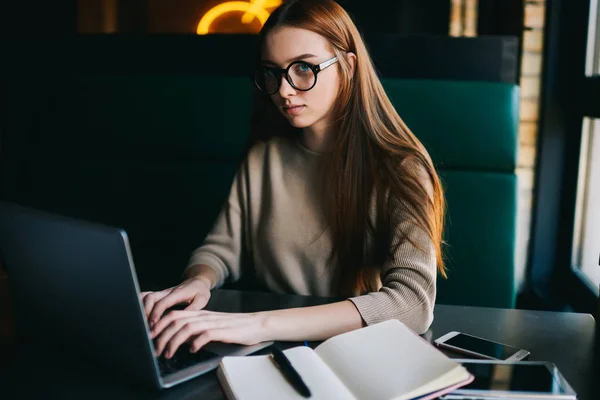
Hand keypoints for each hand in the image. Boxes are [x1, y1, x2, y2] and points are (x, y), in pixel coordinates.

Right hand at [141, 276, 211, 326]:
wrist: (197, 281)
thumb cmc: (200, 291)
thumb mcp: (202, 299)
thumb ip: (193, 308)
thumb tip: (183, 319)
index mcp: (178, 293)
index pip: (163, 302)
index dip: (156, 312)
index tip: (153, 324)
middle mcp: (167, 292)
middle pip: (150, 297)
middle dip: (145, 311)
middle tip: (146, 326)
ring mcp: (162, 293)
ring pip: (146, 296)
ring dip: (141, 308)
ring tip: (142, 322)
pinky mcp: (159, 295)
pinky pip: (146, 296)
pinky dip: (139, 303)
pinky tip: (138, 314)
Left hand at [150, 310, 266, 357]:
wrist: (256, 324)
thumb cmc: (234, 327)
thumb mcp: (210, 326)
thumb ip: (195, 330)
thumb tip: (178, 339)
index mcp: (199, 314)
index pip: (173, 315)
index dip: (159, 325)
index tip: (150, 337)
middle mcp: (204, 316)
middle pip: (175, 320)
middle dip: (161, 335)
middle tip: (154, 349)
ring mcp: (213, 322)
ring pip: (186, 327)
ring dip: (173, 341)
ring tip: (168, 353)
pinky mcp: (223, 330)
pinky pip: (205, 334)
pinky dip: (195, 342)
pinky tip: (192, 350)